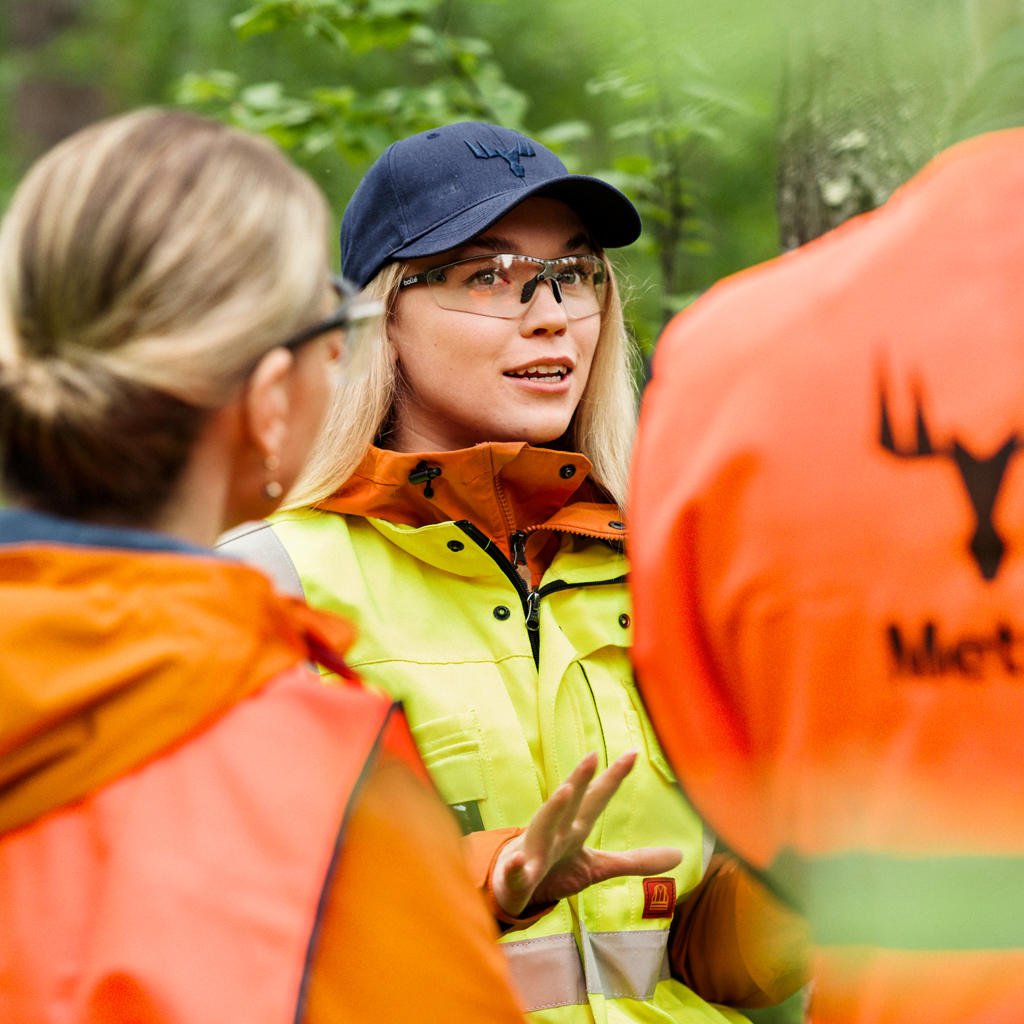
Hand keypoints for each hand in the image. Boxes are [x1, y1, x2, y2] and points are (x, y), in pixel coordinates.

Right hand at [491, 750, 682, 917]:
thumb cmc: (554, 867)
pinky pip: (517, 871)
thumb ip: (636, 860)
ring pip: (543, 826)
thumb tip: (681, 856)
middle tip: (592, 755)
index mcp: (575, 827)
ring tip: (566, 791)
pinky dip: (516, 867)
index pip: (597, 798)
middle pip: (571, 803)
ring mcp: (535, 851)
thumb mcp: (598, 866)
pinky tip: (519, 864)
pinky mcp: (518, 876)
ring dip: (553, 808)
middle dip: (580, 778)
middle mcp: (556, 832)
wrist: (512, 887)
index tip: (633, 752)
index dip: (614, 777)